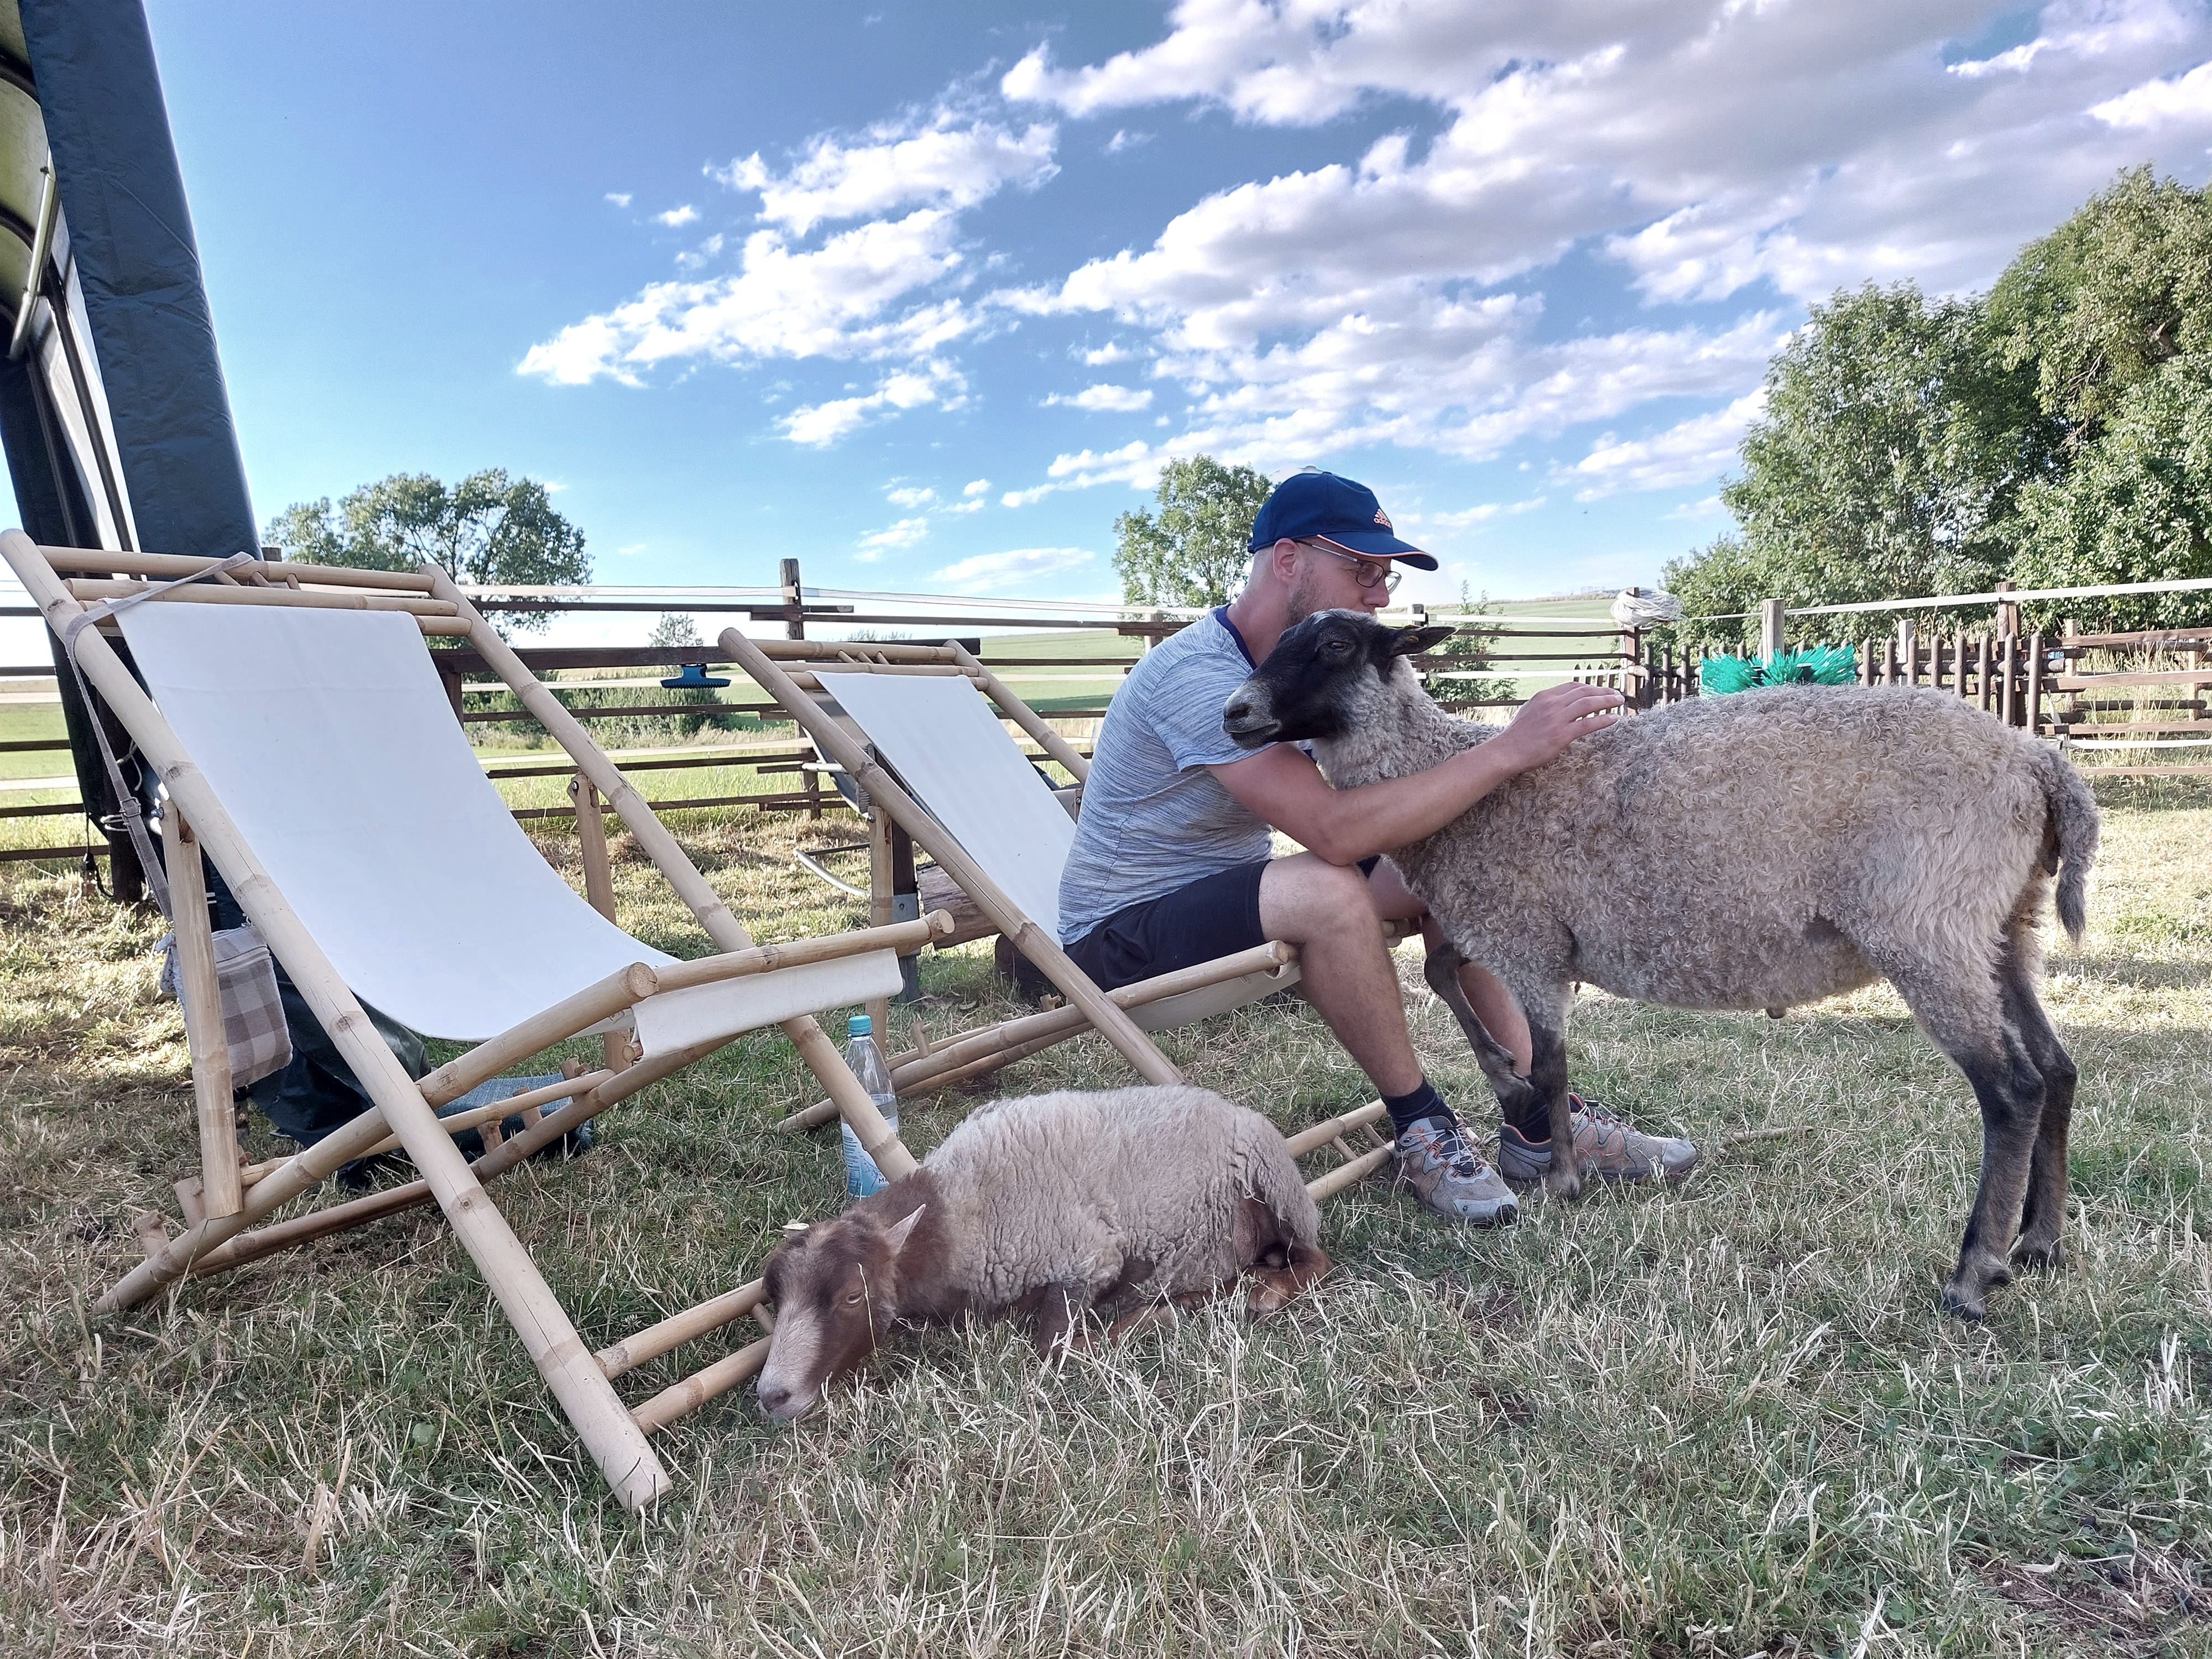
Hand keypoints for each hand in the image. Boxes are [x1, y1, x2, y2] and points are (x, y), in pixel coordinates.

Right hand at [1492, 682, 1621, 770]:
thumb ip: (1546, 706)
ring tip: (1619, 702)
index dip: (1589, 687)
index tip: (1599, 690)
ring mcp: (1557, 718)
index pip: (1572, 686)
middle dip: (1603, 691)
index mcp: (1543, 696)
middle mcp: (1552, 703)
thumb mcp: (1529, 711)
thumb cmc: (1516, 736)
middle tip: (1616, 694)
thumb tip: (1560, 705)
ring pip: (1589, 704)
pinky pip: (1588, 723)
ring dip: (1607, 701)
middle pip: (1584, 692)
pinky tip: (1614, 718)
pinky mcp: (1562, 735)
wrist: (1507, 751)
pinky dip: (1604, 719)